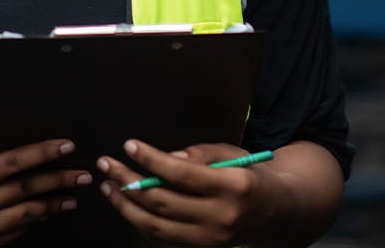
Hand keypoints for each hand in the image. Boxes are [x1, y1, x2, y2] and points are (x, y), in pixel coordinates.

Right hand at [0, 138, 89, 246]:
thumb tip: (17, 151)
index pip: (13, 162)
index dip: (43, 153)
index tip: (66, 146)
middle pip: (26, 189)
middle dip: (59, 180)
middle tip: (82, 175)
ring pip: (27, 213)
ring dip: (53, 204)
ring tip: (71, 197)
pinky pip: (16, 231)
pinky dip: (32, 220)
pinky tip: (44, 212)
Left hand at [96, 140, 274, 245]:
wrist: (278, 214)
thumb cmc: (250, 177)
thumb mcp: (233, 155)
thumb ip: (200, 154)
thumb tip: (168, 158)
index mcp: (233, 187)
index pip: (182, 174)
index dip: (151, 159)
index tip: (129, 145)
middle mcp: (222, 217)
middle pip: (162, 201)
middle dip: (127, 181)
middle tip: (106, 164)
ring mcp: (212, 239)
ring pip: (156, 226)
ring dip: (125, 206)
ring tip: (108, 187)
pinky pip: (163, 239)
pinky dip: (140, 223)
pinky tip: (127, 205)